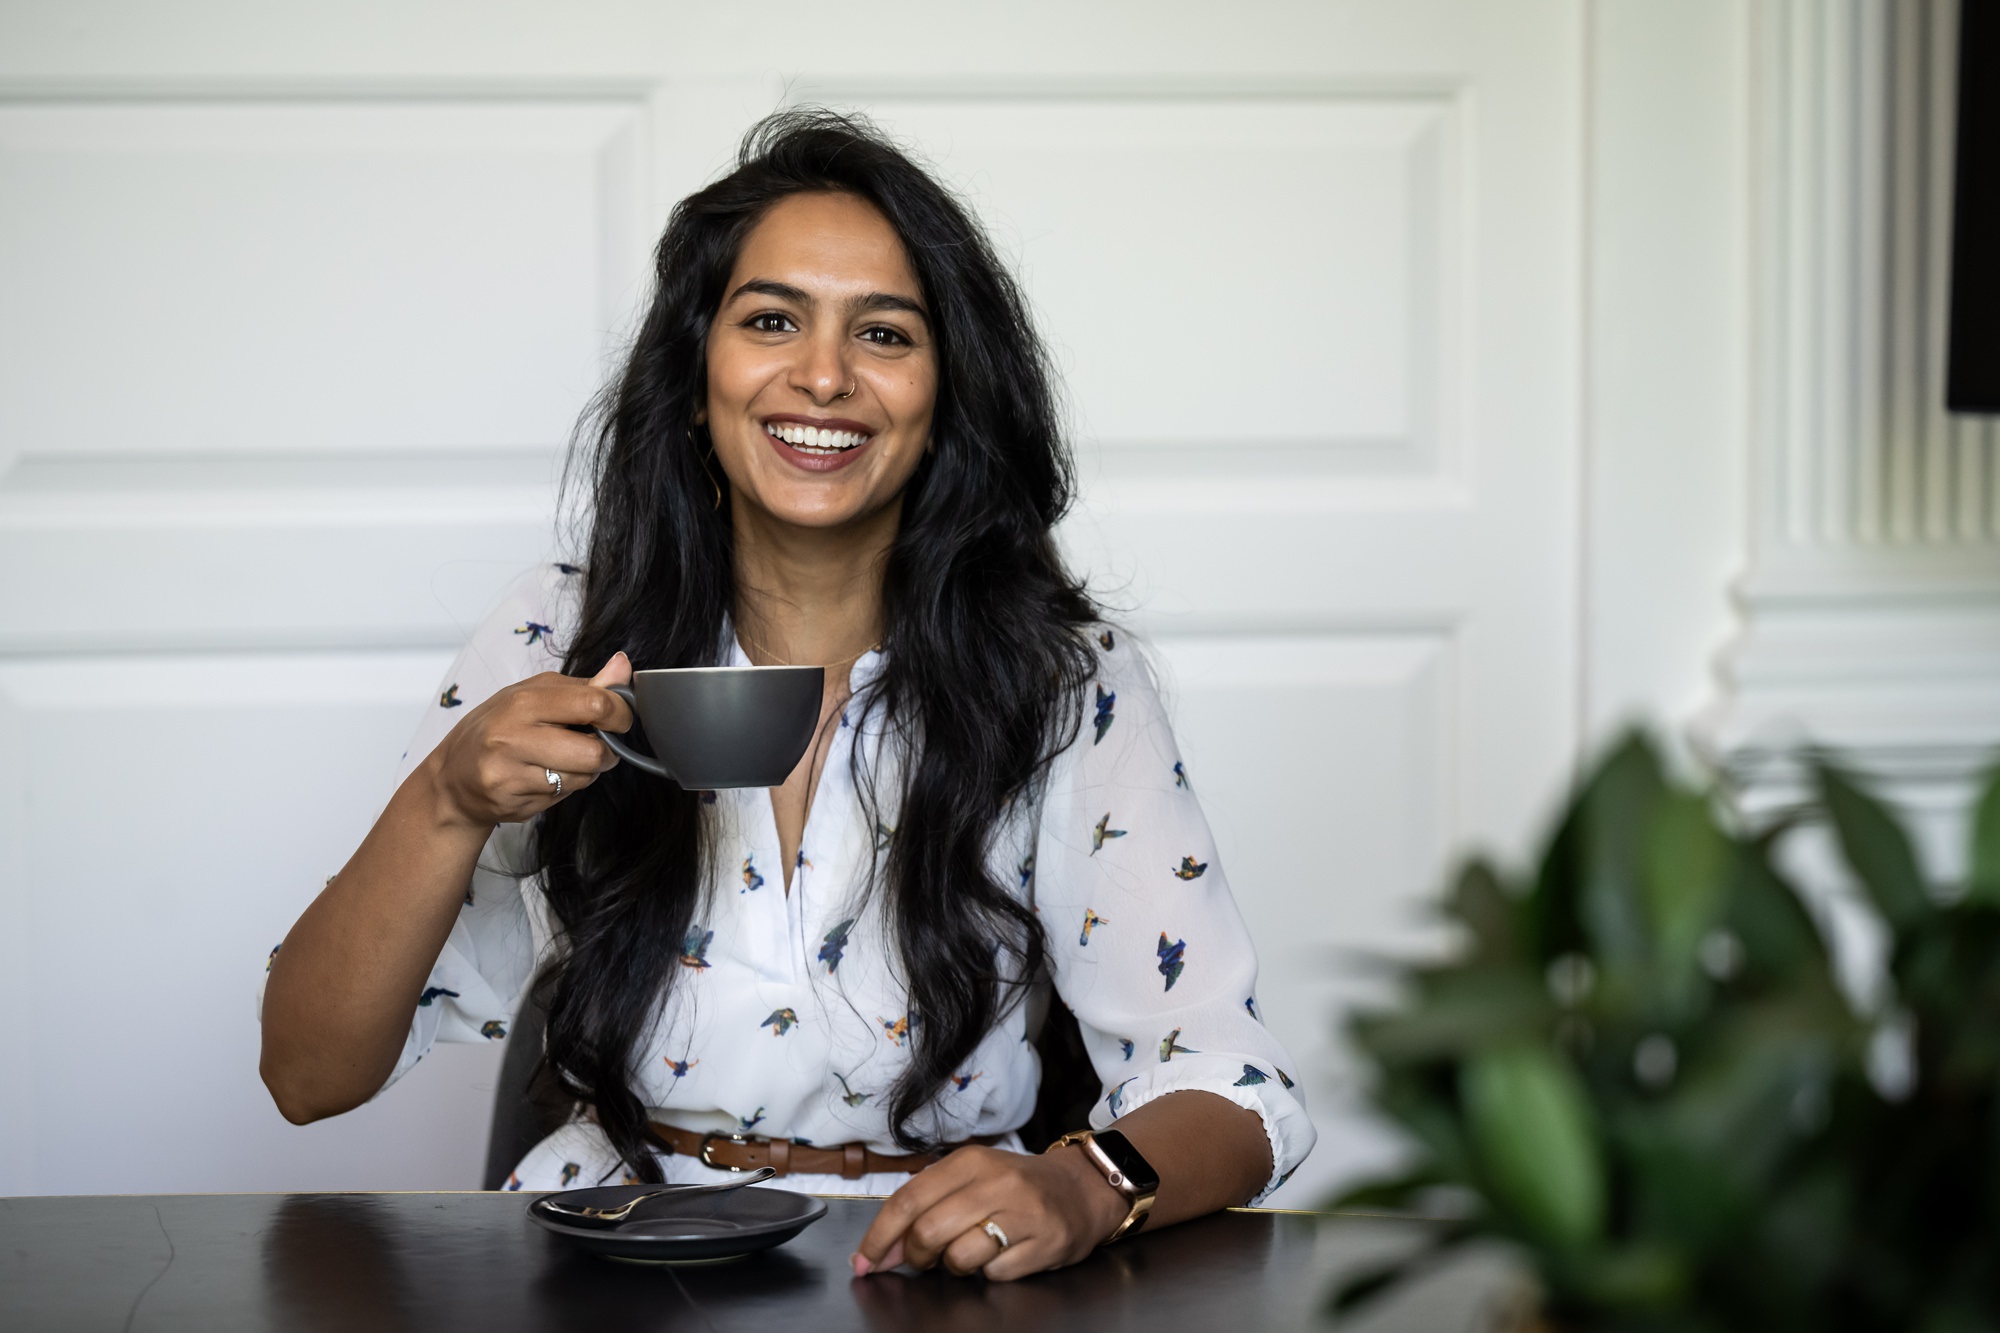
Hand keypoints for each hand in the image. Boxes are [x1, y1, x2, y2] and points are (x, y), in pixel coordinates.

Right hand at [425, 653, 633, 827]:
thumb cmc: (497, 728)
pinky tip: (542, 778)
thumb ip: (583, 687)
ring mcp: (510, 773)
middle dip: (607, 752)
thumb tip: (622, 665)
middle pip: (593, 752)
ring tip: (564, 761)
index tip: (619, 717)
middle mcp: (513, 736)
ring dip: (585, 772)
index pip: (595, 704)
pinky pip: (562, 797)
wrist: (451, 777)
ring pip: (582, 778)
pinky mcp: (512, 802)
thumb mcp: (534, 695)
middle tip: (596, 746)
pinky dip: (564, 788)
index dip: (620, 714)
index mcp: (524, 701)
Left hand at [852, 1144, 1129, 1281]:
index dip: (879, 1236)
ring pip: (960, 1258)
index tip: (864, 1261)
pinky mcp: (1045, 1243)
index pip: (908, 1200)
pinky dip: (990, 1272)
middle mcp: (996, 1182)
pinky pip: (995, 1274)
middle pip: (929, 1232)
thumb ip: (925, 1208)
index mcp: (970, 1161)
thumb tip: (880, 1252)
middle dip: (916, 1257)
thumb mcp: (970, 1180)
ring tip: (972, 1250)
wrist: (1083, 1188)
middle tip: (925, 1259)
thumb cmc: (1016, 1186)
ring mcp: (1024, 1213)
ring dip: (955, 1266)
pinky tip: (1005, 1254)